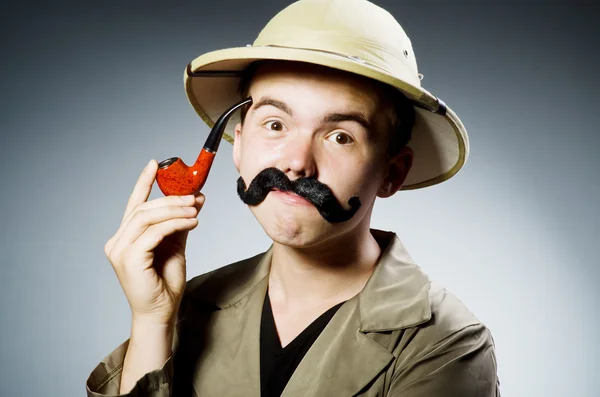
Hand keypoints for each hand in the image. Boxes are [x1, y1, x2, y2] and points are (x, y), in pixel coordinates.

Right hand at [104, 159, 204, 325]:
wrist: (162, 312)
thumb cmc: (165, 282)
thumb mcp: (175, 245)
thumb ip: (181, 222)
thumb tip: (196, 198)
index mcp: (124, 238)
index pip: (134, 204)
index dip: (143, 182)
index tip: (155, 164)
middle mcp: (117, 242)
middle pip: (143, 208)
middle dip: (170, 198)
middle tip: (193, 196)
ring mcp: (120, 251)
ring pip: (148, 217)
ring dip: (175, 210)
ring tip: (195, 209)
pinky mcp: (130, 259)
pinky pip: (154, 233)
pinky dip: (175, 224)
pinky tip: (192, 222)